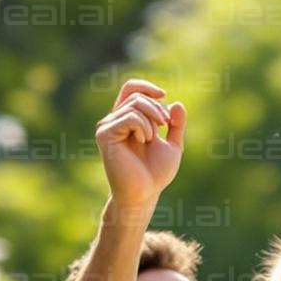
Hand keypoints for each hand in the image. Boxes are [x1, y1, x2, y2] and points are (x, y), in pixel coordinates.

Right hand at [96, 75, 185, 213]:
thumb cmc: (155, 173)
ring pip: (134, 105)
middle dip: (156, 109)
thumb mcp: (173, 146)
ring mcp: (107, 127)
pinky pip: (129, 117)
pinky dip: (143, 126)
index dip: (147, 87)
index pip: (131, 89)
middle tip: (164, 126)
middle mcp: (114, 121)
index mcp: (127, 120)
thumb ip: (176, 125)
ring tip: (151, 139)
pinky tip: (143, 141)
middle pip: (137, 96)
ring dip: (151, 120)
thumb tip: (176, 103)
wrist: (144, 193)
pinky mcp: (104, 134)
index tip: (163, 95)